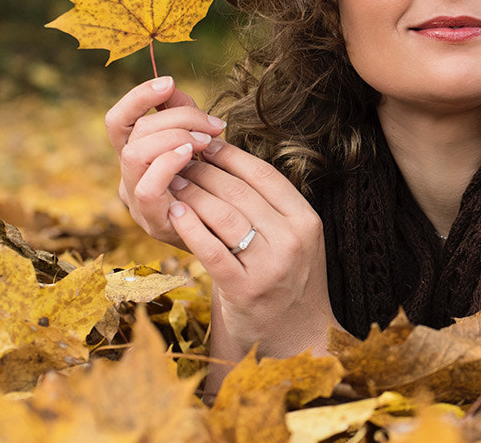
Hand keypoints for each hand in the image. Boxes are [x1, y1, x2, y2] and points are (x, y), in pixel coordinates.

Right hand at [107, 75, 227, 249]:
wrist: (230, 234)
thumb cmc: (213, 186)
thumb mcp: (197, 145)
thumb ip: (183, 116)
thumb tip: (171, 87)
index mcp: (136, 155)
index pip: (118, 120)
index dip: (138, 97)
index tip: (169, 83)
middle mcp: (129, 176)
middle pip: (136, 132)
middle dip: (178, 118)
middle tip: (212, 126)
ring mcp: (137, 200)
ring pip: (134, 154)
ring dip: (173, 138)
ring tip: (204, 141)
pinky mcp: (153, 220)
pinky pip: (147, 187)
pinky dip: (169, 164)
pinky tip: (192, 157)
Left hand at [108, 76, 340, 367]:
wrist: (296, 336)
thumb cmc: (286, 280)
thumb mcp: (293, 239)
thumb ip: (269, 207)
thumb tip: (228, 163)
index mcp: (306, 220)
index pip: (265, 176)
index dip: (233, 156)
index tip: (207, 143)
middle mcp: (293, 240)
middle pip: (241, 193)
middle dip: (205, 172)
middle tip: (179, 159)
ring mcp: (271, 265)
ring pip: (224, 217)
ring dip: (194, 195)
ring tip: (173, 182)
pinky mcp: (246, 289)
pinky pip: (212, 251)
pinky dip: (190, 228)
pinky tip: (174, 214)